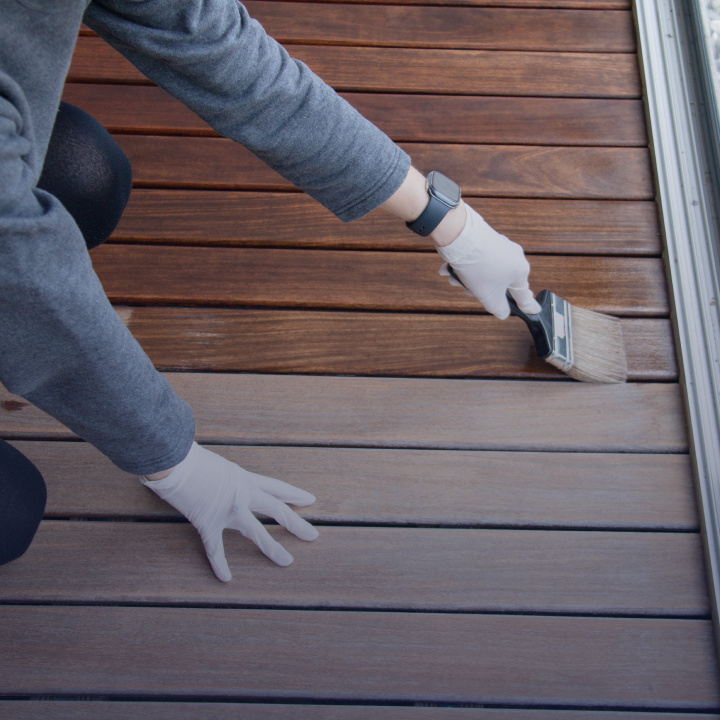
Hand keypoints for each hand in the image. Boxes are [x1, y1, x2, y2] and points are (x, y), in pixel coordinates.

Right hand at [140, 442, 317, 581]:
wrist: (175, 459)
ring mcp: (228, 510)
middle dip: (296, 523)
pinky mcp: (208, 522)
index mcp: (245, 478)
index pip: (276, 487)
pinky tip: (226, 577)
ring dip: (272, 548)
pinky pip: (216, 548)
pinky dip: (219, 564)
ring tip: (287, 561)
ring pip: (256, 532)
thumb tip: (223, 482)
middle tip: (313, 536)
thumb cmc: (191, 456)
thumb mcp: (218, 464)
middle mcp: (242, 494)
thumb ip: (226, 477)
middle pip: (276, 510)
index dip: (294, 494)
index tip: (310, 500)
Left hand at [437, 205, 540, 318]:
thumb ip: (498, 308)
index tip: (535, 311)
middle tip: (466, 290)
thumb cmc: (478, 267)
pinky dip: (467, 266)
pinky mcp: (489, 239)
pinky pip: (480, 258)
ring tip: (453, 277)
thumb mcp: (488, 296)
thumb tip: (503, 312)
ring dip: (469, 278)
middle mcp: (515, 257)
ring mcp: (502, 246)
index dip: (528, 306)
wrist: (460, 236)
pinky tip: (451, 268)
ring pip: (486, 271)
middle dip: (480, 289)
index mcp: (520, 272)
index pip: (524, 295)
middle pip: (500, 283)